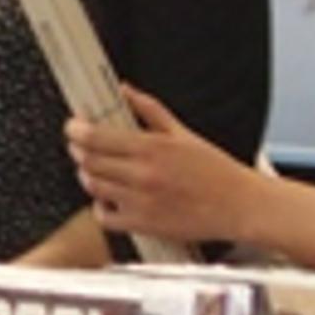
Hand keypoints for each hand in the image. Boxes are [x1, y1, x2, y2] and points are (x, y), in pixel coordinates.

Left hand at [66, 85, 261, 247]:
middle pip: (88, 161)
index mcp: (152, 148)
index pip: (95, 136)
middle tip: (82, 147)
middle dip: (78, 151)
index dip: (75, 129)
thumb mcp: (183, 133)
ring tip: (97, 170)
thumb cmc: (216, 171)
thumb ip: (149, 109)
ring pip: (93, 186)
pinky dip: (100, 208)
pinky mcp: (144, 225)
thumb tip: (124, 90)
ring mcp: (141, 201)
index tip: (73, 126)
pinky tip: (109, 199)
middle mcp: (143, 175)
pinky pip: (104, 217)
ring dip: (87, 176)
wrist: (241, 206)